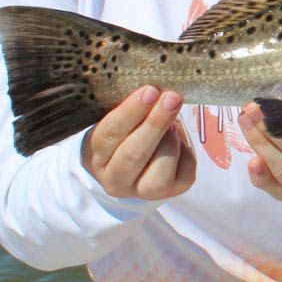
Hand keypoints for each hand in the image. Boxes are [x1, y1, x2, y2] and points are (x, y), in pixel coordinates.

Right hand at [81, 85, 196, 200]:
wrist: (134, 166)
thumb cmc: (126, 133)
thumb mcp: (120, 121)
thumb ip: (131, 108)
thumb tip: (156, 88)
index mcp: (95, 157)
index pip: (109, 135)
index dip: (130, 112)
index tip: (149, 90)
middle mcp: (115, 180)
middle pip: (133, 155)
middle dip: (155, 123)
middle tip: (171, 98)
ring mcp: (142, 191)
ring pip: (160, 170)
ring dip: (170, 138)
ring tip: (173, 114)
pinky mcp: (171, 192)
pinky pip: (184, 173)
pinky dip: (186, 151)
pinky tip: (180, 137)